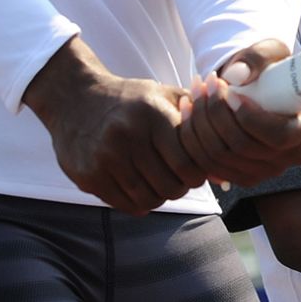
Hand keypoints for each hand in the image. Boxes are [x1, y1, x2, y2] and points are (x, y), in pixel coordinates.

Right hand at [23, 36, 204, 215]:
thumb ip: (199, 125)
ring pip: (148, 199)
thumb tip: (226, 172)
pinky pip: (124, 205)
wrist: (74, 98)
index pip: (189, 164)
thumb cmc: (132, 100)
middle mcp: (127, 136)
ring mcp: (105, 158)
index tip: (194, 168)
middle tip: (177, 179)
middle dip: (180, 187)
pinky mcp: (88, 175)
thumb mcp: (165, 96)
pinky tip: (139, 187)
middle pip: (170, 186)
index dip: (198, 174)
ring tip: (158, 181)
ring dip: (159, 196)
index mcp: (152, 114)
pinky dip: (138, 202)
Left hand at [178, 39, 300, 188]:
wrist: (259, 88)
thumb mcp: (271, 51)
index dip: (249, 116)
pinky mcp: (242, 176)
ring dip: (199, 123)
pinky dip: (192, 138)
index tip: (230, 91)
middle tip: (205, 84)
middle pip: (243, 147)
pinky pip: (208, 165)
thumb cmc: (270, 69)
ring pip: (221, 157)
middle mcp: (291, 156)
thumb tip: (238, 74)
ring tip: (193, 92)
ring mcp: (267, 171)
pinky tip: (188, 110)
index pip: (278, 135)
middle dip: (216, 113)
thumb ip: (257, 57)